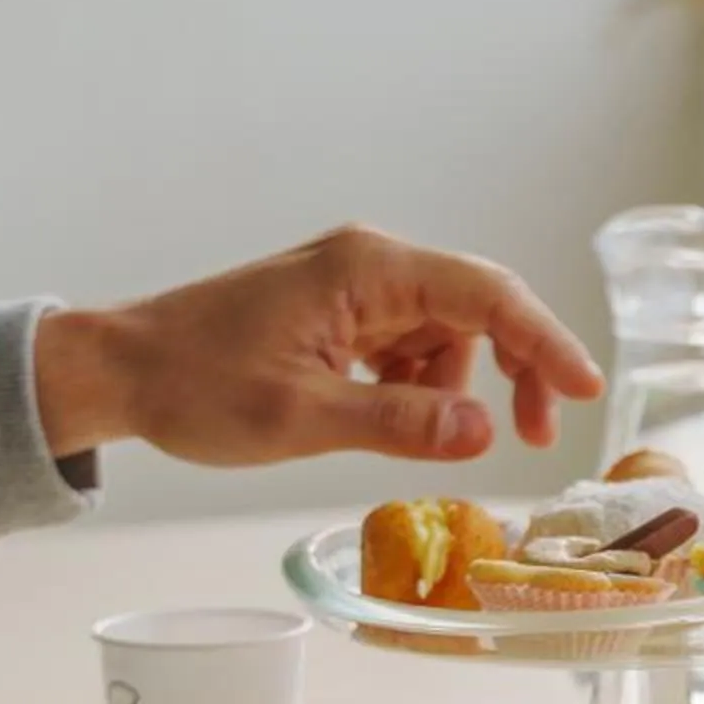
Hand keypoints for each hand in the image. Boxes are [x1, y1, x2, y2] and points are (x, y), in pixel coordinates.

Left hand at [31, 225, 602, 465]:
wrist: (117, 370)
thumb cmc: (195, 385)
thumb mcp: (301, 418)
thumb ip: (400, 424)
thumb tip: (485, 435)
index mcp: (368, 268)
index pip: (488, 295)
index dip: (546, 342)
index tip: (586, 391)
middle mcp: (370, 262)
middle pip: (479, 307)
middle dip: (516, 369)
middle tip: (538, 436)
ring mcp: (354, 284)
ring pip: (447, 332)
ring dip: (456, 388)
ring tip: (426, 441)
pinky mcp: (339, 310)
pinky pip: (410, 343)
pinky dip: (419, 386)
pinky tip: (393, 421)